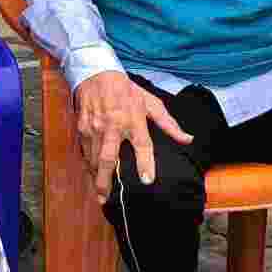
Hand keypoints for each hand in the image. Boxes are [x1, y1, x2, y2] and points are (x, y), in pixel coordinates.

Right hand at [72, 70, 191, 201]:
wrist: (97, 74)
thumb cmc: (127, 90)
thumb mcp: (150, 103)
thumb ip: (169, 124)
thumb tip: (188, 139)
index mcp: (133, 120)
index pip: (142, 145)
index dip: (145, 163)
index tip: (147, 180)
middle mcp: (113, 126)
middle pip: (109, 158)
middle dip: (106, 180)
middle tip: (106, 198)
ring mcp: (95, 128)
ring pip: (94, 158)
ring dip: (96, 176)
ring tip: (100, 193)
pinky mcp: (82, 128)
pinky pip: (85, 151)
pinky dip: (89, 164)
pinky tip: (92, 173)